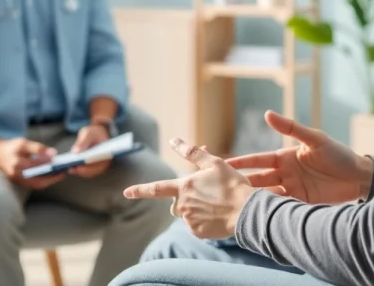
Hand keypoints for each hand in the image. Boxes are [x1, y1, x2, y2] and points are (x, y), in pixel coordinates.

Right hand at [0, 137, 64, 189]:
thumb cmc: (10, 147)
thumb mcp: (23, 143)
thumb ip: (38, 148)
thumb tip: (53, 154)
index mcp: (18, 164)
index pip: (38, 166)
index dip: (50, 166)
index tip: (61, 165)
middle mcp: (17, 174)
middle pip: (39, 181)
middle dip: (53, 178)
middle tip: (64, 172)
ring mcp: (18, 180)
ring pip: (37, 185)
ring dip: (49, 181)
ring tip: (60, 173)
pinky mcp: (19, 182)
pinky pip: (34, 184)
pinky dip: (43, 181)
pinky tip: (51, 175)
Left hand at [69, 123, 111, 177]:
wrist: (97, 133)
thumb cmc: (94, 132)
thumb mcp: (88, 134)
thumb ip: (83, 142)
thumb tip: (75, 152)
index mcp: (107, 154)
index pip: (98, 164)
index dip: (88, 166)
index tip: (77, 167)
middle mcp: (104, 163)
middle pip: (92, 171)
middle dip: (81, 170)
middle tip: (70, 169)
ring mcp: (99, 166)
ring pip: (88, 173)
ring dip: (78, 171)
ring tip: (68, 168)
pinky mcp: (93, 167)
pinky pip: (85, 171)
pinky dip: (78, 169)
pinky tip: (70, 166)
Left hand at [124, 139, 254, 239]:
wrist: (247, 211)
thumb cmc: (232, 184)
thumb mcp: (214, 163)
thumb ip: (191, 152)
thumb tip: (173, 141)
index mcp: (184, 187)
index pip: (156, 188)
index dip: (140, 190)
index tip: (126, 192)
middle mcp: (182, 205)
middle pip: (176, 203)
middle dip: (185, 199)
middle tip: (208, 195)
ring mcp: (189, 220)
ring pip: (186, 214)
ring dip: (196, 209)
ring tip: (216, 205)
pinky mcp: (197, 232)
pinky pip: (196, 225)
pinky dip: (204, 221)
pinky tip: (217, 216)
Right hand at [226, 110, 373, 203]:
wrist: (359, 178)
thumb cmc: (338, 154)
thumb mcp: (315, 139)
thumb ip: (291, 128)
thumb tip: (267, 114)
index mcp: (285, 157)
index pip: (257, 160)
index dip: (241, 163)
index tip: (222, 165)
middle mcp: (285, 174)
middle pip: (258, 180)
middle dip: (241, 184)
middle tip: (222, 190)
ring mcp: (292, 190)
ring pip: (267, 195)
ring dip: (254, 200)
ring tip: (237, 206)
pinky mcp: (301, 203)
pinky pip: (282, 207)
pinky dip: (271, 211)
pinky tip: (259, 215)